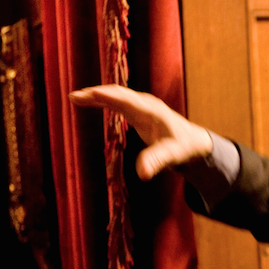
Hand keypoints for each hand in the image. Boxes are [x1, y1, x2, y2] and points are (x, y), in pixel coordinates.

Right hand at [69, 84, 212, 179]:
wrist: (194, 141)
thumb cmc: (184, 148)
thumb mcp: (172, 156)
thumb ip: (157, 161)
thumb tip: (142, 174)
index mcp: (153, 112)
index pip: (128, 100)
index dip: (109, 97)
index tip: (91, 93)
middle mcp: (146, 104)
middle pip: (119, 94)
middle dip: (97, 94)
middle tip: (74, 97)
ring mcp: (142, 106)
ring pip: (116, 96)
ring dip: (97, 95)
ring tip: (75, 98)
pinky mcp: (138, 111)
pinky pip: (117, 102)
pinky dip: (103, 100)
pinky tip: (90, 102)